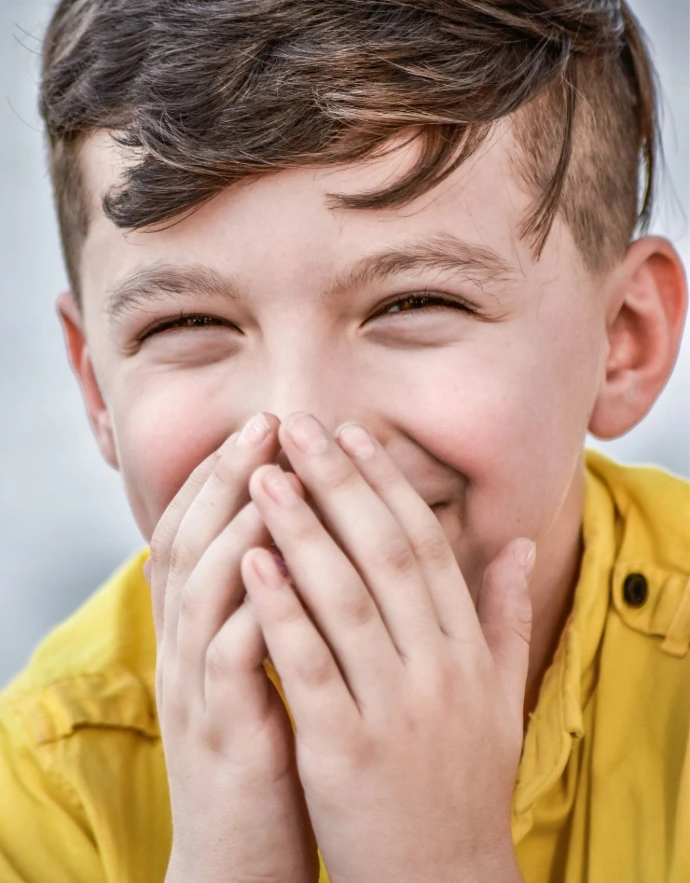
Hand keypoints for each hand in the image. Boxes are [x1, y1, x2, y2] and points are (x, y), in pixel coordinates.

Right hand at [146, 412, 319, 882]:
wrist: (243, 857)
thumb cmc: (272, 750)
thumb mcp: (265, 671)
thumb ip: (278, 607)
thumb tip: (313, 537)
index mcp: (200, 634)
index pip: (198, 534)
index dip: (226, 475)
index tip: (267, 425)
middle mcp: (186, 652)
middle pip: (191, 545)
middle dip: (227, 479)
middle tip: (266, 424)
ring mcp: (197, 692)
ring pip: (202, 592)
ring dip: (237, 528)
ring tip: (275, 476)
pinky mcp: (222, 734)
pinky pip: (229, 660)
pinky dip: (255, 608)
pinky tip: (288, 571)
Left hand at [241, 412, 531, 882]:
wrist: (440, 880)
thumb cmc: (460, 781)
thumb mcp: (497, 696)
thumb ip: (504, 615)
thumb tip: (515, 544)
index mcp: (467, 650)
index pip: (426, 546)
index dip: (386, 484)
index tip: (351, 435)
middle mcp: (437, 668)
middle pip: (384, 554)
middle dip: (338, 483)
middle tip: (298, 426)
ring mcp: (392, 707)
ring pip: (344, 598)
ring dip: (302, 529)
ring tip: (265, 476)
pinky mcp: (344, 748)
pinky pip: (310, 663)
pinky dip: (281, 608)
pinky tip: (252, 560)